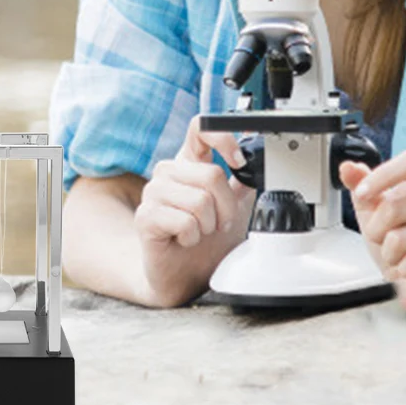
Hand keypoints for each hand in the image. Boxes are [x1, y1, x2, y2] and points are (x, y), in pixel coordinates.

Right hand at [134, 116, 257, 306]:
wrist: (183, 275)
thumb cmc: (205, 241)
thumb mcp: (233, 207)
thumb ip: (243, 182)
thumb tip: (260, 161)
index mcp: (189, 163)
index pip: (200, 128)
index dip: (224, 139)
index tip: (239, 162)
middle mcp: (169, 172)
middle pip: (211, 174)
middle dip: (226, 207)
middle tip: (219, 223)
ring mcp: (154, 192)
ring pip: (199, 200)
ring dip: (209, 225)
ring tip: (200, 232)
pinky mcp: (145, 216)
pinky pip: (185, 222)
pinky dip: (193, 237)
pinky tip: (185, 240)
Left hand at [338, 149, 405, 315]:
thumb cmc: (403, 242)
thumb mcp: (375, 212)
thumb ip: (361, 186)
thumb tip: (347, 168)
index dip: (384, 175)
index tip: (361, 195)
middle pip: (394, 207)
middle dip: (375, 231)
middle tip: (384, 241)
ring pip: (400, 239)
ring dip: (389, 254)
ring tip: (400, 256)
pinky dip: (403, 269)